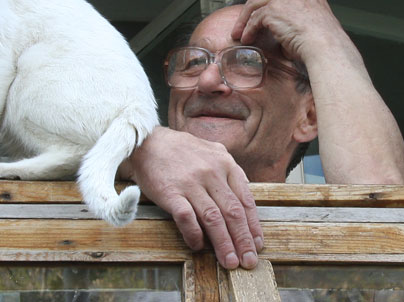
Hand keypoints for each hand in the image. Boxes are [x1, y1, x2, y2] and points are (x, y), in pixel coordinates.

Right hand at [125, 127, 262, 269]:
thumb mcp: (211, 151)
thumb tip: (245, 192)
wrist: (146, 142)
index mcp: (225, 163)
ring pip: (214, 219)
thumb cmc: (179, 149)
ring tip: (229, 261)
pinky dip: (194, 235)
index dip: (253, 226)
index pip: (246, 201)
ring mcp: (190, 183)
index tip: (257, 244)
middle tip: (248, 261)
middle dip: (243, 241)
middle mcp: (211, 173)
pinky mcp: (171, 192)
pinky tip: (197, 246)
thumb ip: (229, 170)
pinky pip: (187, 219)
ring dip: (224, 244)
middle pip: (233, 213)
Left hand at [231, 0, 346, 63]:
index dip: (268, 3)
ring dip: (245, 20)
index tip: (260, 14)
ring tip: (240, 32)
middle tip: (244, 21)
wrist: (327, 47)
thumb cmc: (324, 44)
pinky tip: (247, 39)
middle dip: (251, 8)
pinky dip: (248, 29)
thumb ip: (295, 22)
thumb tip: (279, 33)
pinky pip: (254, 19)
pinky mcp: (273, 9)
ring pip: (255, 4)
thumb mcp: (312, 26)